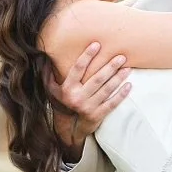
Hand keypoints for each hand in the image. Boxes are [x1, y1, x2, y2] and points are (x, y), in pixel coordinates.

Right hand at [44, 42, 131, 160]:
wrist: (69, 127)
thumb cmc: (63, 102)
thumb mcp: (52, 89)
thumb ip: (48, 74)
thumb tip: (43, 57)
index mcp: (67, 88)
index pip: (78, 69)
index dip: (87, 56)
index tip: (97, 45)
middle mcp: (77, 97)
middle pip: (96, 79)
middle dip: (110, 67)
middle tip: (121, 57)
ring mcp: (88, 107)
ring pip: (106, 90)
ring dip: (118, 78)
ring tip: (127, 68)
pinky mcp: (98, 115)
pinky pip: (111, 104)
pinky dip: (121, 95)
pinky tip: (129, 85)